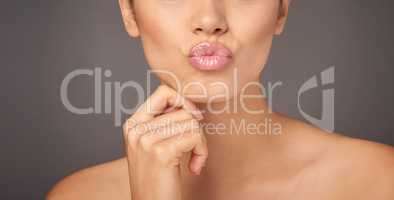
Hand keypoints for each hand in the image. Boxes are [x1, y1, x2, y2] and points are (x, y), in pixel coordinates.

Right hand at [122, 85, 207, 199]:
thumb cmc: (157, 179)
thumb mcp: (154, 146)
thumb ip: (164, 123)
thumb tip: (190, 105)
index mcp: (132, 124)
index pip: (163, 92)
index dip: (184, 101)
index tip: (193, 118)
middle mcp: (136, 129)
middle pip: (183, 110)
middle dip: (195, 130)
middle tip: (192, 150)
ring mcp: (146, 140)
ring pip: (191, 122)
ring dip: (200, 143)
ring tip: (192, 160)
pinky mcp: (160, 152)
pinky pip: (195, 136)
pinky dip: (201, 152)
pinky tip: (194, 167)